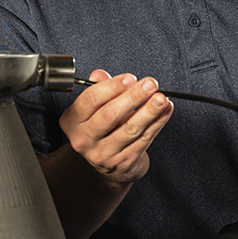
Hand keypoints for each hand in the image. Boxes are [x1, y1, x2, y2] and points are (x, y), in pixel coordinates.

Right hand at [59, 69, 171, 183]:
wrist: (107, 163)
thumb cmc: (102, 129)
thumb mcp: (94, 109)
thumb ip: (98, 89)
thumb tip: (100, 75)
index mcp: (72, 121)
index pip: (90, 100)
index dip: (111, 87)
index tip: (129, 78)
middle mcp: (84, 139)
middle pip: (109, 115)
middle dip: (133, 97)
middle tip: (149, 84)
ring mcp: (103, 154)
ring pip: (130, 129)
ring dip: (149, 111)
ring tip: (161, 98)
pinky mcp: (123, 162)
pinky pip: (144, 139)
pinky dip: (158, 123)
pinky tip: (165, 111)